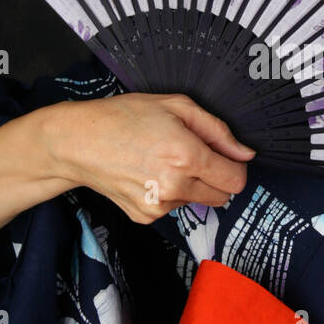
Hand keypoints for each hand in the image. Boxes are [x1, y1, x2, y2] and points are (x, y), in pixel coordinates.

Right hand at [45, 92, 256, 222]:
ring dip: (190, 185)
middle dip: (215, 177)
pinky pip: (174, 208)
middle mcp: (175, 186)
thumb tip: (245, 153)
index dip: (235, 167)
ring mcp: (159, 206)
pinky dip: (169, 194)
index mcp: (187, 156)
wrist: (78, 142)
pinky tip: (148, 174)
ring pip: (197, 201)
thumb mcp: (176, 106)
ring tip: (161, 161)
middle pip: (222, 196)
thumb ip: (217, 130)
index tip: (225, 157)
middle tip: (192, 156)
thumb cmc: (124, 117)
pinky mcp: (145, 217)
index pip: (236, 180)